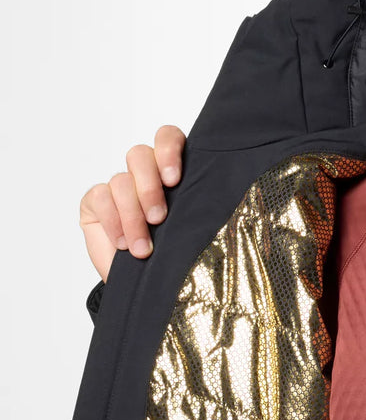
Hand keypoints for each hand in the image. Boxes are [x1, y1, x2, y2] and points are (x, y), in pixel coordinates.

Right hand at [80, 125, 185, 282]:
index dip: (168, 151)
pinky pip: (100, 197)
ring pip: (121, 181)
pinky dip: (112, 222)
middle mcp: (144, 171)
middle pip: (140, 155)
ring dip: (132, 217)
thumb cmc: (173, 251)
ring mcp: (118, 184)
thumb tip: (215, 198)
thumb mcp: (189, 226)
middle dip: (149, 187)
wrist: (145, 282)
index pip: (167, 137)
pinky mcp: (95, 200)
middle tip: (159, 218)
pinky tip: (122, 243)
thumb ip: (194, 203)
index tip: (175, 180)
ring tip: (143, 248)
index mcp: (172, 167)